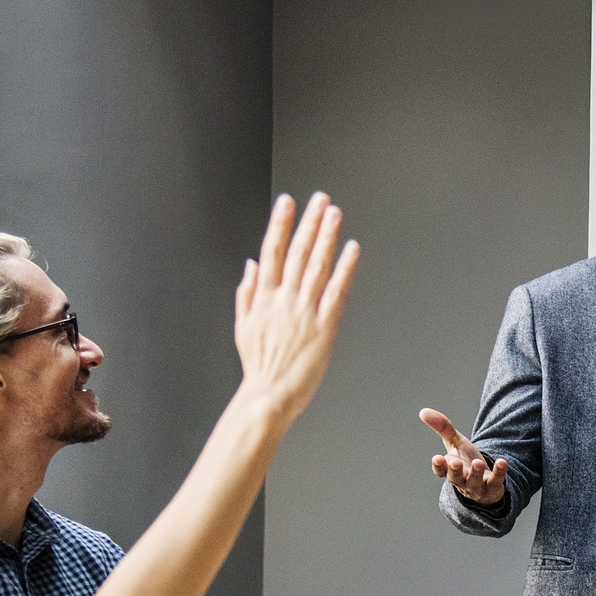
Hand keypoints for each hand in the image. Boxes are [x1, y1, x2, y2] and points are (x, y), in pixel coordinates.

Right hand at [234, 192, 360, 421]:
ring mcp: (305, 311)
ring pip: (317, 266)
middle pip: (298, 252)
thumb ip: (247, 293)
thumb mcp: (243, 326)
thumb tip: (251, 265)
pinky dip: (345, 269)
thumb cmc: (259, 367)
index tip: (287, 202)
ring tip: (335, 214)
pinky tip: (352, 249)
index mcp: (265, 298)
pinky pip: (336, 291)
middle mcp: (285, 299)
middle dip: (309, 222)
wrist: (269, 396)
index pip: (272, 251)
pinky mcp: (325, 326)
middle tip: (320, 199)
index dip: (280, 224)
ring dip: (327, 237)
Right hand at [419, 407, 506, 505]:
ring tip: (477, 463)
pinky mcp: (493, 487)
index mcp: (449, 469)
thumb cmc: (465, 459)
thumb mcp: (454, 442)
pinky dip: (499, 473)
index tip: (437, 459)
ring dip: (475, 473)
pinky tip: (502, 462)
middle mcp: (461, 480)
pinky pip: (496, 481)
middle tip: (455, 463)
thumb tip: (423, 411)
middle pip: (455, 478)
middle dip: (455, 471)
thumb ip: (442, 427)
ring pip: (474, 482)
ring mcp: (476, 486)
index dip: (439, 466)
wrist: (484, 481)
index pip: (440, 470)